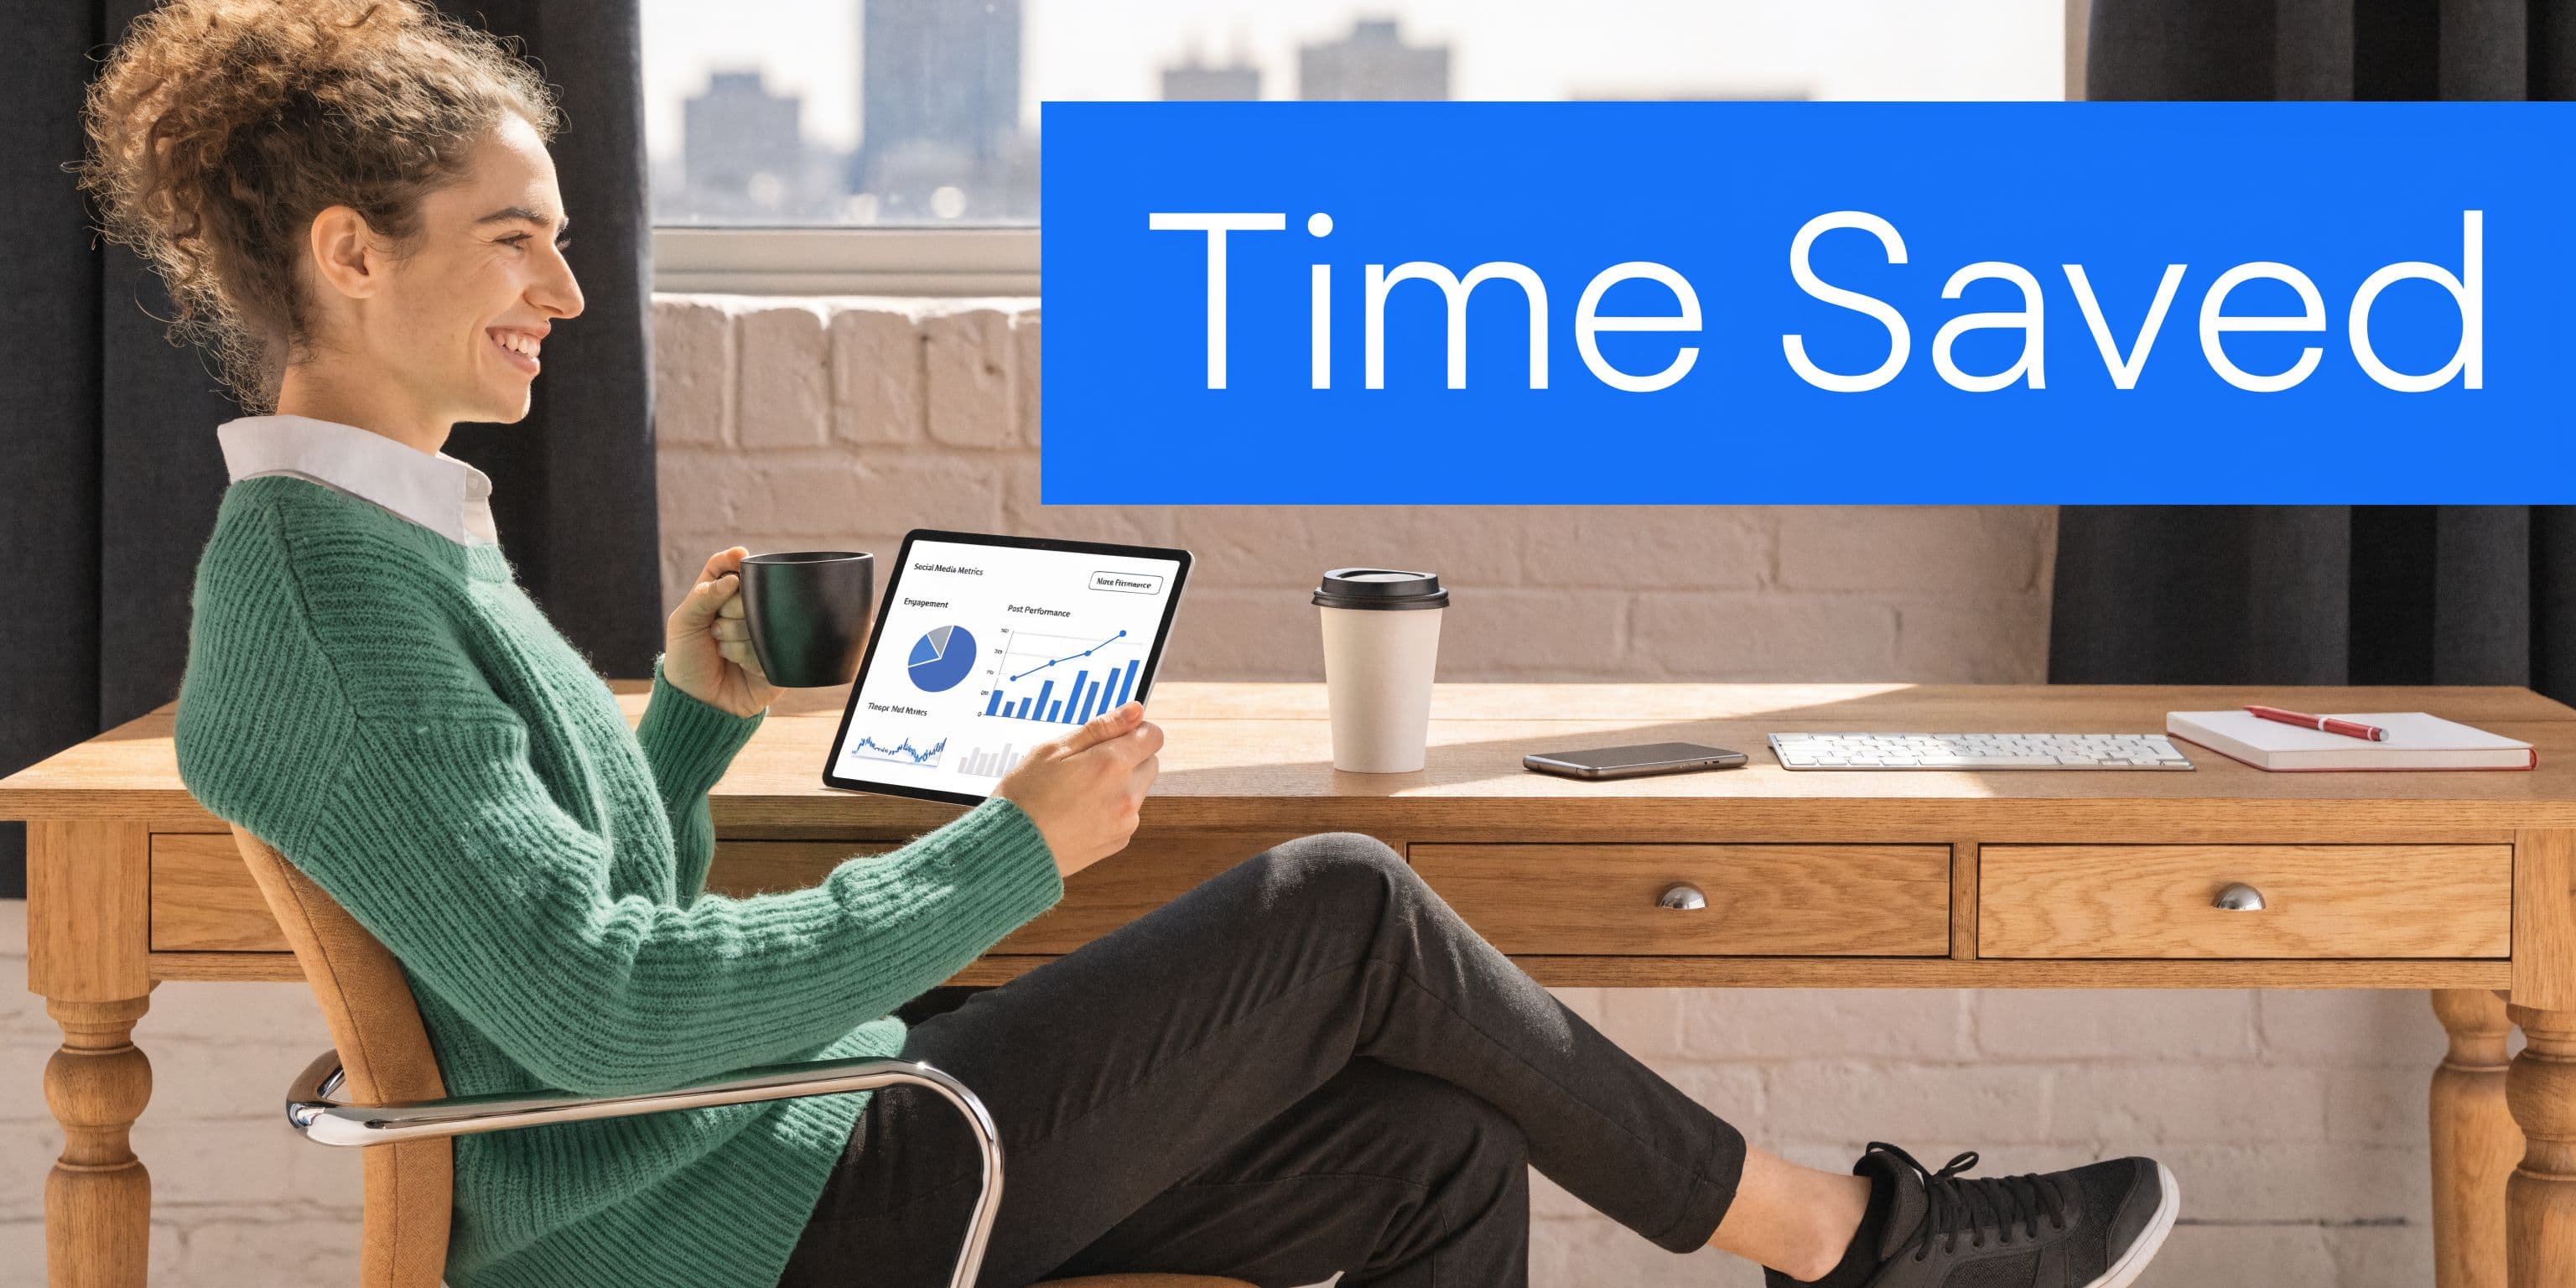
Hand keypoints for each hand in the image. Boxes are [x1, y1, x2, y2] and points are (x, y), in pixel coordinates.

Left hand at [663, 547, 778, 717]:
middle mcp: (745, 610)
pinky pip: (772, 645)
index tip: (739, 557)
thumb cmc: (687, 661)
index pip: (729, 566)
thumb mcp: (683, 624)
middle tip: (716, 629)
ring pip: (761, 618)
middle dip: (730, 609)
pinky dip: (751, 656)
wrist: (701, 705)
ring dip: (737, 637)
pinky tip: (741, 667)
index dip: (733, 560)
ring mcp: (764, 631)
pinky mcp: (778, 655)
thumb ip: (703, 596)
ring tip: (725, 653)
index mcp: (721, 597)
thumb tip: (733, 578)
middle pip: (750, 589)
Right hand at [994, 701, 1162, 877]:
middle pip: (1150, 762)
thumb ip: (1101, 727)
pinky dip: (1112, 809)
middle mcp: (1127, 794)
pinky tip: (1080, 812)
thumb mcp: (1054, 749)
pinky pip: (1127, 815)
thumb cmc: (1025, 795)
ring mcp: (1125, 821)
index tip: (1113, 737)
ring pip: (1139, 790)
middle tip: (1089, 765)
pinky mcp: (1119, 841)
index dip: (1134, 730)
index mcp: (1112, 764)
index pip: (1153, 736)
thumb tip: (1136, 711)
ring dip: (1121, 785)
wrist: (1010, 848)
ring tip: (1080, 791)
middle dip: (1128, 758)